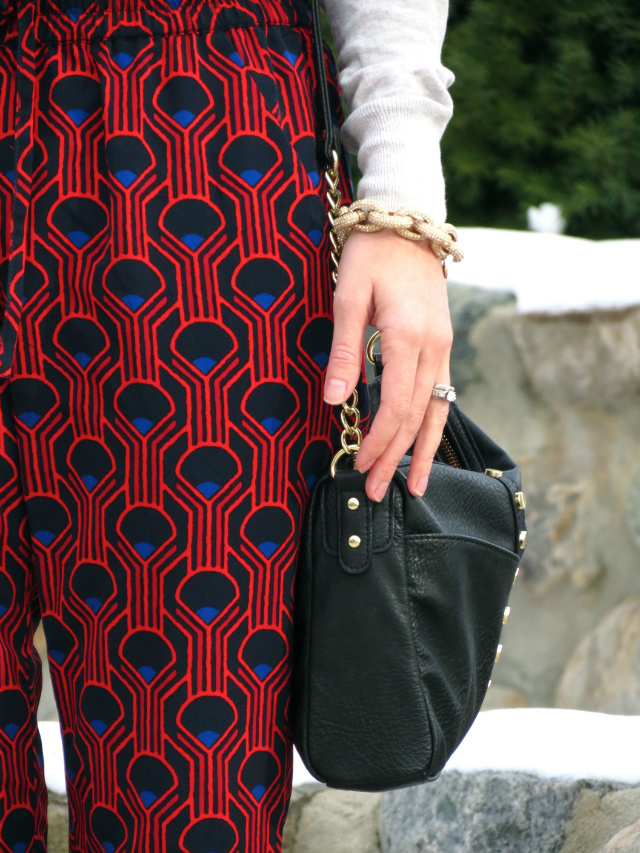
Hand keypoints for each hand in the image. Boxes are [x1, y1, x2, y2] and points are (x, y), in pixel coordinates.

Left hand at [323, 227, 453, 502]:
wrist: (407, 223)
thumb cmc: (371, 256)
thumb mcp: (348, 297)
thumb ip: (344, 351)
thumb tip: (333, 401)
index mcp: (407, 337)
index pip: (396, 405)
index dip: (380, 441)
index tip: (360, 465)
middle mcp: (433, 349)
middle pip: (417, 417)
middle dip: (396, 457)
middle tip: (378, 492)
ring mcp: (442, 348)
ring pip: (437, 412)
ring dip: (422, 451)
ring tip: (414, 487)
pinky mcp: (442, 346)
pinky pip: (441, 396)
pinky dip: (431, 426)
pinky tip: (424, 446)